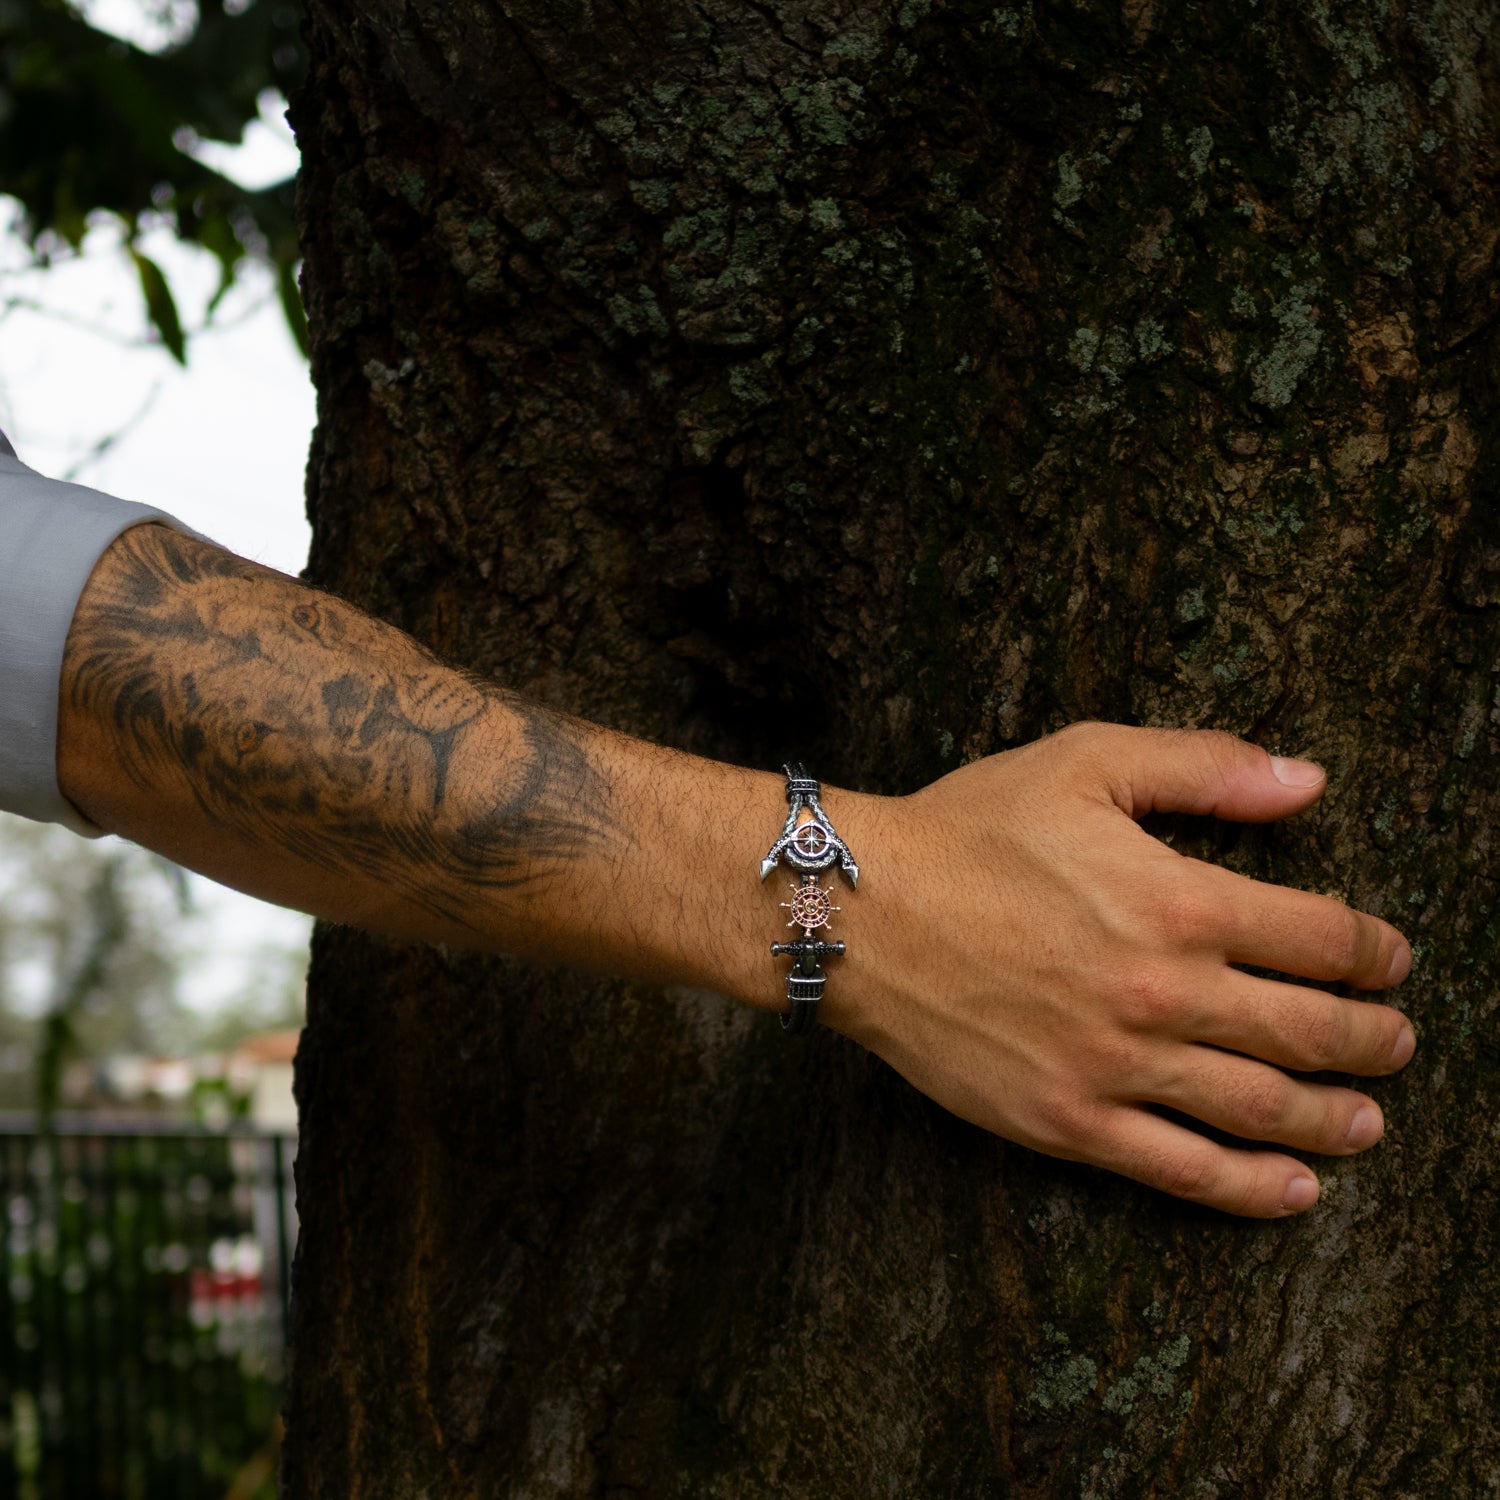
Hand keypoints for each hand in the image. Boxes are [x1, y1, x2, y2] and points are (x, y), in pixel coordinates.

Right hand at [831, 724, 1414, 1216]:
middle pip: (1310, 1031)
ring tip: (1368, 1120)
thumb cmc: (966, 831)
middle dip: (1373, 1038)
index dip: (1375, 951)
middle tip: (1397, 1041)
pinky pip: (1182, 1170)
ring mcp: (1117, 1065)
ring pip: (1261, 1108)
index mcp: (1178, 900)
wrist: (859, 911)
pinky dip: (1253, 1187)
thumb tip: (1308, 782)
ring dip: (1334, 1117)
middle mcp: (1163, 992)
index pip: (1322, 937)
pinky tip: (1294, 1188)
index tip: (1391, 959)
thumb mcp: (1083, 763)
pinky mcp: (1068, 1119)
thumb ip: (1202, 766)